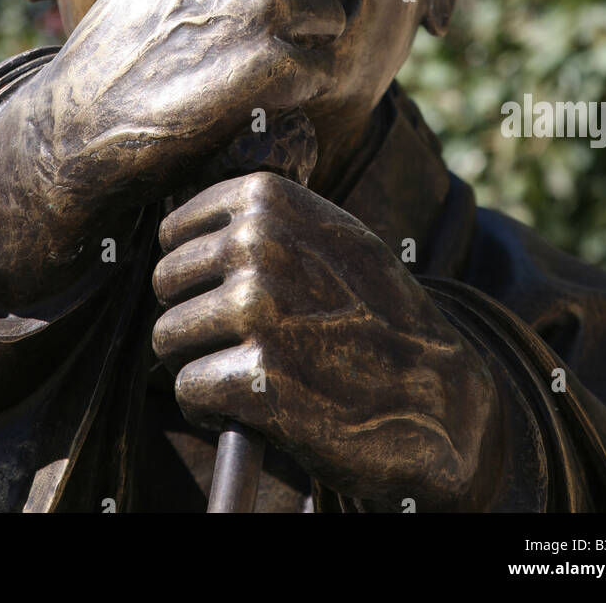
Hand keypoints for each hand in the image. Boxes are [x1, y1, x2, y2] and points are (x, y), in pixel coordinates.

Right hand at [32, 0, 344, 208]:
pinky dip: (297, 89)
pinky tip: (252, 96)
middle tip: (262, 29)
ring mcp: (265, 6)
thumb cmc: (122, 38)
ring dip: (305, 44)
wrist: (85, 113)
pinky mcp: (275, 66)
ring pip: (332, 19)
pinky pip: (323, 71)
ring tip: (252, 62)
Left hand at [152, 172, 500, 506]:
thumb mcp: (334, 234)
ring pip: (168, 337)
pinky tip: (253, 408)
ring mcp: (257, 311)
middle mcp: (258, 243)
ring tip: (252, 372)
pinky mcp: (256, 379)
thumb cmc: (381, 313)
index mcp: (269, 198)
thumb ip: (267, 217)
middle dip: (193, 317)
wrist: (438, 397)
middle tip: (242, 341)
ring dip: (200, 363)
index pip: (175, 231)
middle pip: (167, 284)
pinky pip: (188, 388)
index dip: (195, 271)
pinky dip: (211, 408)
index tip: (226, 293)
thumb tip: (182, 218)